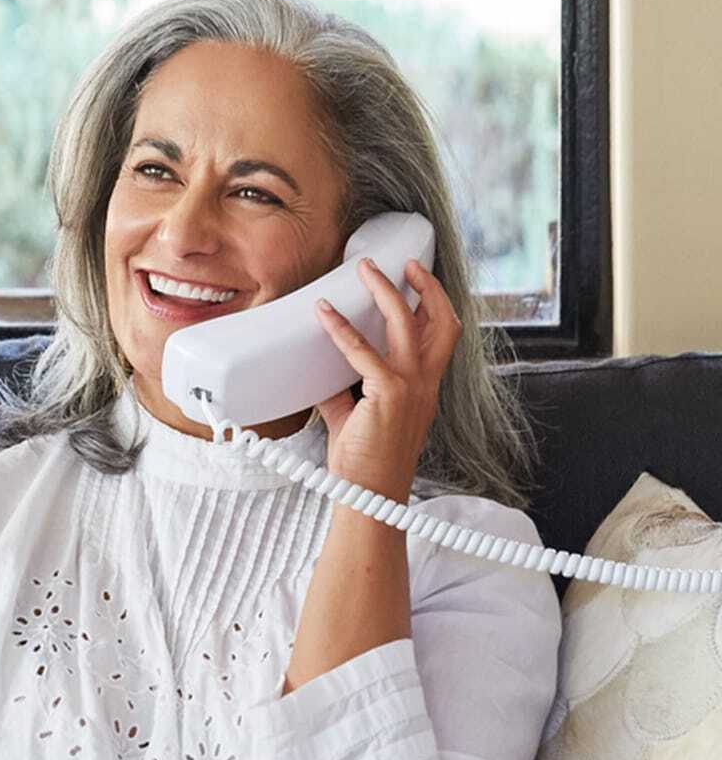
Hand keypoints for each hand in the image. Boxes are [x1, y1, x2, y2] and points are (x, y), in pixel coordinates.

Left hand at [314, 257, 461, 501]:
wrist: (370, 496)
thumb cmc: (365, 463)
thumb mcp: (353, 418)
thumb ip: (341, 391)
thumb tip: (318, 371)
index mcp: (424, 388)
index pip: (440, 337)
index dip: (434, 304)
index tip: (418, 280)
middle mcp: (425, 384)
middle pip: (441, 322)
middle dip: (426, 286)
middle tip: (405, 262)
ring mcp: (411, 388)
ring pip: (406, 324)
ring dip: (385, 292)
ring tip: (364, 271)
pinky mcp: (389, 395)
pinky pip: (364, 354)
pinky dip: (342, 331)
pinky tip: (325, 315)